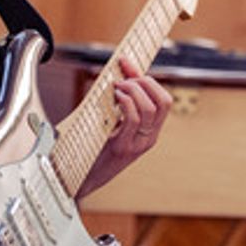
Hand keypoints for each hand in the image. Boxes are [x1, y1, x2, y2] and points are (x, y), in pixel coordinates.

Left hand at [78, 57, 172, 197]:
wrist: (80, 179)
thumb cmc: (94, 148)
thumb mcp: (113, 124)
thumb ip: (120, 103)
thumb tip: (120, 74)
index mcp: (150, 131)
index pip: (165, 101)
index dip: (150, 79)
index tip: (128, 66)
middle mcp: (149, 137)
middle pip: (163, 101)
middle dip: (144, 82)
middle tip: (123, 79)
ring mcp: (138, 144)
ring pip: (150, 108)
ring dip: (133, 90)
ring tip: (117, 87)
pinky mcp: (123, 148)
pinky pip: (133, 119)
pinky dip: (126, 102)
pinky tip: (115, 97)